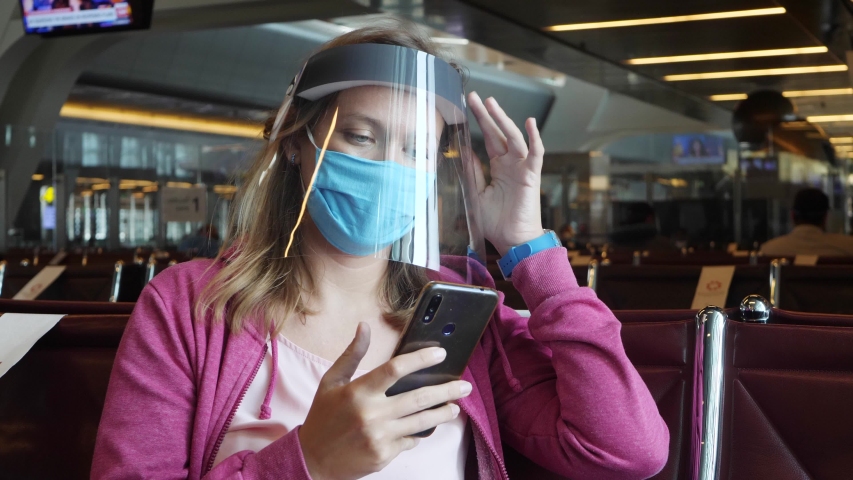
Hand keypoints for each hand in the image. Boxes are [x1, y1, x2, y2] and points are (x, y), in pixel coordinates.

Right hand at [298, 323, 471, 479]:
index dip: (421, 359)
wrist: (313, 460)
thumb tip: (364, 326)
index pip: (395, 369)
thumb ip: (352, 354)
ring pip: (421, 421)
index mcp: (358, 392)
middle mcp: (371, 414)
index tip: (440, 353)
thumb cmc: (322, 417)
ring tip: (455, 406)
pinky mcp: (384, 455)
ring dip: (443, 413)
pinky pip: (410, 440)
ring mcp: (379, 437)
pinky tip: (426, 426)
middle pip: (418, 398)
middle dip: (446, 390)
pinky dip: (418, 432)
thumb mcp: (331, 382)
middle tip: (464, 385)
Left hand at [467, 91, 544, 255]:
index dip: (480, 122)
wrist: (512, 241)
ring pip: (514, 138)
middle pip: (499, 133)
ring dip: (504, 119)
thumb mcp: (477, 194)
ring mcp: (522, 168)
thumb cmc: (497, 223)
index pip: (489, 139)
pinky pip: (535, 153)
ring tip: (491, 103)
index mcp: (499, 167)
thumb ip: (473, 172)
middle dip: (487, 114)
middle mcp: (511, 164)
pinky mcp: (531, 176)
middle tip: (474, 96)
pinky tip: (529, 122)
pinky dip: (534, 138)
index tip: (467, 106)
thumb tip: (464, 151)